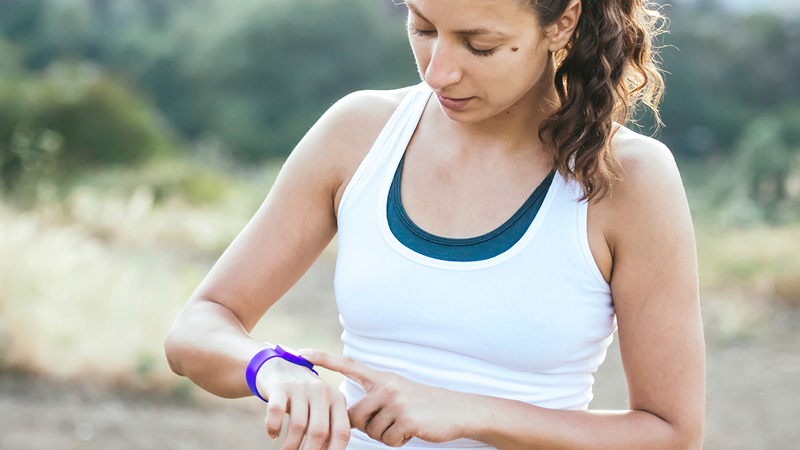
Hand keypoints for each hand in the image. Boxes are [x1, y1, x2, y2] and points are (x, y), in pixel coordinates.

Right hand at [256, 355, 350, 449]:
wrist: (280, 366)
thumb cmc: (305, 397)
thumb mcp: (322, 408)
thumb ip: (328, 428)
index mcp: (337, 399)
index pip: (342, 432)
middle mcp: (322, 391)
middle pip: (319, 431)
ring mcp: (301, 387)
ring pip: (298, 425)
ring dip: (290, 446)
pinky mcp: (280, 386)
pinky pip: (276, 411)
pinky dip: (273, 427)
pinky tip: (273, 435)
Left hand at [299, 349, 470, 446]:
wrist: (456, 410)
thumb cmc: (423, 405)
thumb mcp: (397, 392)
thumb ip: (373, 398)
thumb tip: (349, 418)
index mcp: (381, 377)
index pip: (348, 365)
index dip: (325, 359)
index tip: (302, 352)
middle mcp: (386, 385)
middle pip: (354, 415)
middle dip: (367, 426)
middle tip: (389, 422)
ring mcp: (396, 401)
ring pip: (370, 430)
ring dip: (385, 435)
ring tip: (403, 424)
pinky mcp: (405, 418)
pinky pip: (386, 439)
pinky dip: (397, 441)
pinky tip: (412, 430)